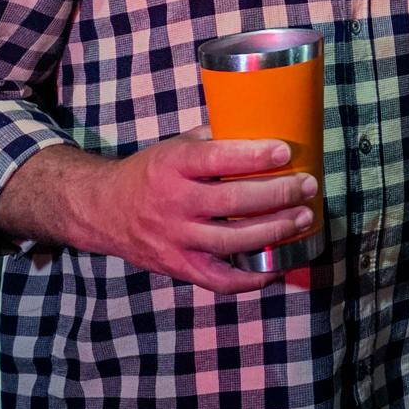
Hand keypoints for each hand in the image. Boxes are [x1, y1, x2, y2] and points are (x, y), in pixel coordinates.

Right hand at [94, 126, 320, 293]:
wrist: (102, 210)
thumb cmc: (150, 173)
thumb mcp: (175, 147)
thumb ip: (214, 141)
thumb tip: (264, 129)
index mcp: (171, 166)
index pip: (217, 159)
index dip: (254, 156)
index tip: (285, 152)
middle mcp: (173, 204)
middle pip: (232, 202)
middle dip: (277, 194)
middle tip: (306, 186)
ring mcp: (175, 240)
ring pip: (232, 241)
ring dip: (274, 231)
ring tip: (302, 218)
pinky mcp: (178, 267)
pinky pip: (219, 280)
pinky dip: (251, 278)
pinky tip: (277, 264)